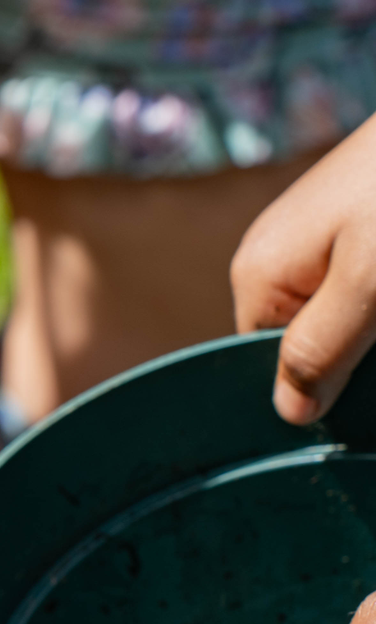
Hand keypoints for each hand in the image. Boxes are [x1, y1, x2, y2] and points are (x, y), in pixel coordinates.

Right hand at [232, 113, 375, 424]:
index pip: (270, 365)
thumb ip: (321, 351)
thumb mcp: (369, 285)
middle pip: (309, 334)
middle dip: (361, 346)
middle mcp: (276, 253)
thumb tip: (289, 413)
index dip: (321, 383)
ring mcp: (317, 228)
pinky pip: (366, 275)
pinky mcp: (358, 210)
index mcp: (259, 275)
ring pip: (346, 306)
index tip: (370, 382)